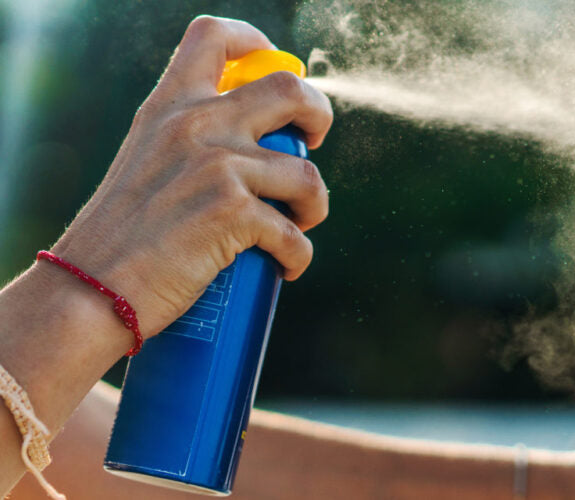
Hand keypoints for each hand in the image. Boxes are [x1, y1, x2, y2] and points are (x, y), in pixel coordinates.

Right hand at [48, 16, 332, 336]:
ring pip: (308, 174)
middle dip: (319, 115)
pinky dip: (299, 256)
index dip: (255, 43)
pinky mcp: (233, 212)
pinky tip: (286, 266)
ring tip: (298, 225)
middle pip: (289, 89)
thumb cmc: (120, 238)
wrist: (91, 290)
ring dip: (315, 206)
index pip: (213, 37)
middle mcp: (196, 125)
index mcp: (170, 106)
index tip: (274, 65)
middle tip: (312, 145)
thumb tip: (247, 147)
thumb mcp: (146, 161)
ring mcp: (218, 166)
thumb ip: (188, 142)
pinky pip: (296, 234)